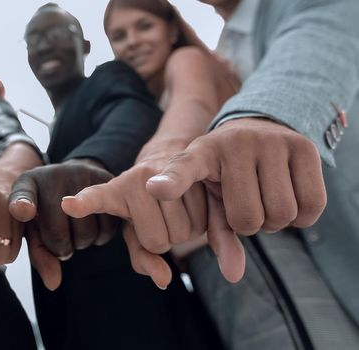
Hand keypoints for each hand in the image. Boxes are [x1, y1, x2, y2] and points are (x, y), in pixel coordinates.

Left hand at [8, 160, 117, 289]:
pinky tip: (92, 224)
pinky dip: (99, 237)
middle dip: (59, 247)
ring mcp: (81, 176)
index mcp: (27, 184)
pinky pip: (106, 229)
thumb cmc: (48, 207)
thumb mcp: (36, 226)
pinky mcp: (106, 183)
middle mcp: (53, 176)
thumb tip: (53, 284)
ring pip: (84, 235)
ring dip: (80, 243)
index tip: (23, 212)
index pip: (22, 196)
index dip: (22, 205)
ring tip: (75, 230)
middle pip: (58, 233)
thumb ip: (39, 253)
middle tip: (61, 240)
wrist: (75, 175)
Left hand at [61, 142, 215, 288]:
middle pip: (162, 239)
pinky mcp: (179, 167)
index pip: (100, 199)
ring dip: (193, 225)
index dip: (85, 202)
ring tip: (184, 205)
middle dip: (172, 237)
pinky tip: (130, 196)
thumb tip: (163, 280)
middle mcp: (132, 180)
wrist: (179, 165)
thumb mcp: (141, 233)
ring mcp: (157, 171)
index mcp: (114, 195)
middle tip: (170, 216)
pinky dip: (159, 199)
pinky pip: (179, 189)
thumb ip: (146, 258)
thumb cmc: (151, 207)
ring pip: (185, 230)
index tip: (69, 204)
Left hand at [148, 118, 325, 231]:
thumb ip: (216, 236)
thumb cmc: (228, 174)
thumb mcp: (214, 198)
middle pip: (248, 218)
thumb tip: (233, 276)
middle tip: (248, 207)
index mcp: (200, 154)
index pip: (182, 170)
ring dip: (277, 222)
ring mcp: (270, 141)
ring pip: (282, 214)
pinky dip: (303, 217)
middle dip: (251, 226)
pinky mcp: (304, 146)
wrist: (261, 128)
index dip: (171, 183)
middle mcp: (233, 143)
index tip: (154, 189)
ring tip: (266, 201)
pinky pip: (311, 205)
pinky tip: (291, 199)